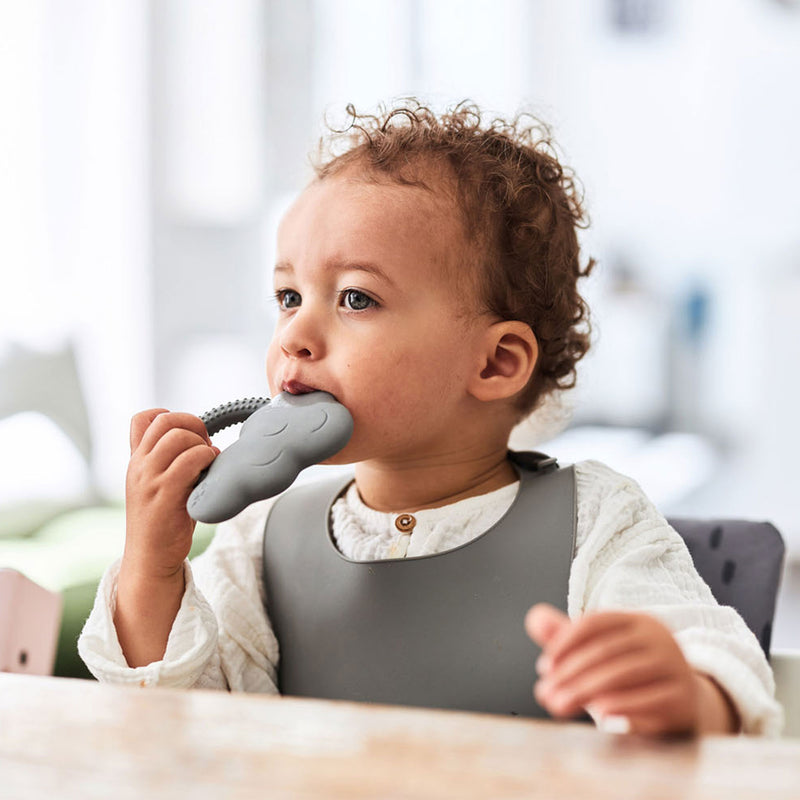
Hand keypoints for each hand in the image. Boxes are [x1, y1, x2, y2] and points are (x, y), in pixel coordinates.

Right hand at [124, 409, 218, 579]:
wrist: (150, 559)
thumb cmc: (164, 520)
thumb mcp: (159, 484)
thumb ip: (169, 461)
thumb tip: (202, 438)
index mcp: (136, 461)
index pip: (142, 419)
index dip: (171, 416)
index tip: (189, 434)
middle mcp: (138, 466)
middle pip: (165, 421)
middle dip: (193, 425)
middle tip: (205, 446)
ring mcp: (149, 480)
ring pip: (178, 438)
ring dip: (202, 445)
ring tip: (208, 462)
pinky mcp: (165, 495)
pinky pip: (189, 461)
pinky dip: (207, 459)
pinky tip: (211, 473)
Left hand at [525, 604, 700, 735]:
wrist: (685, 705)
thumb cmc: (634, 677)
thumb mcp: (602, 653)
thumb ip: (567, 636)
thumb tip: (534, 617)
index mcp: (638, 621)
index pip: (595, 623)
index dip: (564, 642)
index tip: (543, 667)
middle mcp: (660, 639)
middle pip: (605, 650)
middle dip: (568, 673)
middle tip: (545, 693)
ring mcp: (675, 667)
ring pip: (622, 675)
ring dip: (584, 691)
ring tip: (559, 705)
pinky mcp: (683, 699)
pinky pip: (648, 701)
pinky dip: (620, 707)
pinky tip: (599, 716)